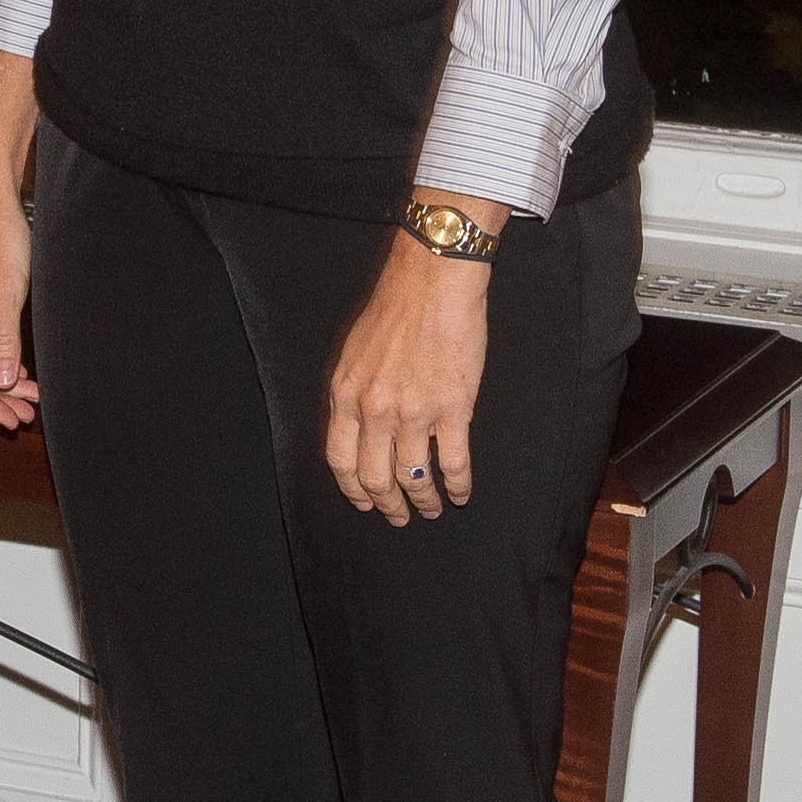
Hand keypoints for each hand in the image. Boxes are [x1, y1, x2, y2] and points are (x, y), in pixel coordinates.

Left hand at [324, 216, 497, 524]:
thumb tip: (356, 430)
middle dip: (387, 504)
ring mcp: (414, 412)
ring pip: (414, 477)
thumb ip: (353, 395)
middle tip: (398, 517)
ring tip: (431, 509)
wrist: (432, 284)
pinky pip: (453, 462)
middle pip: (376, 476)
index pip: (341, 460)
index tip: (365, 502)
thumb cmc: (393, 312)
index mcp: (346, 395)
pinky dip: (458, 485)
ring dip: (424, 501)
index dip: (353, 489)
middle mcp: (375, 410)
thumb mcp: (354, 354)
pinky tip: (460, 494)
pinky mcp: (453, 409)